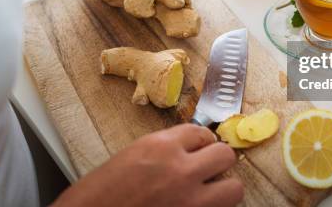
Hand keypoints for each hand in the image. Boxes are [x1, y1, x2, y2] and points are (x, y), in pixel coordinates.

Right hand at [52, 124, 242, 206]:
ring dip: (223, 188)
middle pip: (225, 155)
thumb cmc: (98, 194)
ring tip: (208, 191)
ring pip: (234, 188)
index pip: (201, 132)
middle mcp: (180, 171)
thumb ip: (163, 150)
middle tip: (208, 168)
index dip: (201, 141)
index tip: (200, 148)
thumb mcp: (131, 156)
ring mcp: (189, 201)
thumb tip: (188, 149)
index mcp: (161, 147)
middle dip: (218, 161)